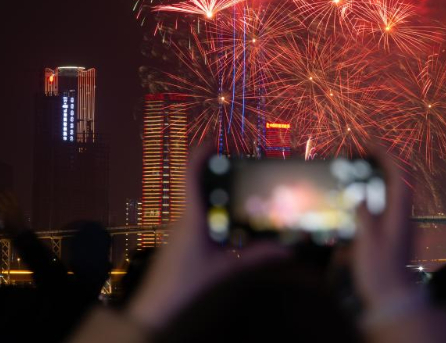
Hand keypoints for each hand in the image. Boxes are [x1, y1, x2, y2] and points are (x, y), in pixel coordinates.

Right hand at [0, 191, 28, 235]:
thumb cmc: (9, 230)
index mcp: (4, 211)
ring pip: (11, 196)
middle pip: (3, 198)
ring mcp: (16, 206)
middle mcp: (10, 206)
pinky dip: (12, 195)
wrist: (20, 232)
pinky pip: (16, 198)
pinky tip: (10, 194)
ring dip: (5, 192)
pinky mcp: (19, 207)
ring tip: (2, 190)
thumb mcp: (0, 223)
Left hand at [126, 148, 289, 330]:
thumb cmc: (186, 283)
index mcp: (192, 216)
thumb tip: (288, 250)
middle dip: (218, 172)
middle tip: (242, 165)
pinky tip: (231, 221)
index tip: (217, 140)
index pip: (191, 174)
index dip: (202, 153)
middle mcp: (185, 216)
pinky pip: (199, 217)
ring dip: (218, 193)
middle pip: (199, 184)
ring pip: (200, 201)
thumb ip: (257, 257)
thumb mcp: (225, 268)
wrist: (157, 305)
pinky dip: (215, 211)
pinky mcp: (182, 239)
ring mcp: (182, 228)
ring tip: (243, 190)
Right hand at [352, 151, 414, 309]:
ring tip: (358, 167)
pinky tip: (360, 194)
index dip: (386, 153)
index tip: (368, 142)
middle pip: (399, 177)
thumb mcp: (367, 242)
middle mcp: (404, 214)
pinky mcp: (395, 231)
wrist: (394, 298)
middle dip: (382, 159)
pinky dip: (375, 190)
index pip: (399, 173)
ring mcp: (401, 222)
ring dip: (378, 174)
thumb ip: (364, 215)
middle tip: (361, 151)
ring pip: (393, 189)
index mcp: (400, 212)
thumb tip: (360, 194)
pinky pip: (387, 201)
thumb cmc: (381, 272)